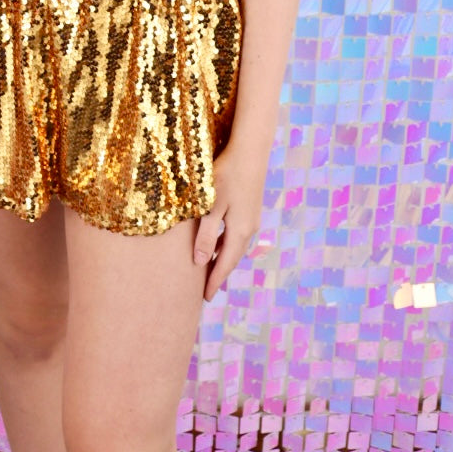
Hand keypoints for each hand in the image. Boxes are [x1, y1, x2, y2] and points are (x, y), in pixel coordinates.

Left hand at [193, 141, 268, 300]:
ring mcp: (251, 219)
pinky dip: (226, 244)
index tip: (206, 299)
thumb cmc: (226, 176)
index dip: (215, 281)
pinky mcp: (249, 209)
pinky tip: (217, 243)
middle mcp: (249, 229)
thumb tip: (201, 262)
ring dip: (223, 259)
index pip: (225, 264)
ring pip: (235, 246)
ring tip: (210, 270)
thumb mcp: (211, 206)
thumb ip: (206, 235)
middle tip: (206, 290)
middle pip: (232, 258)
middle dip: (219, 274)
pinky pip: (236, 235)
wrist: (250, 152)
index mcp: (240, 232)